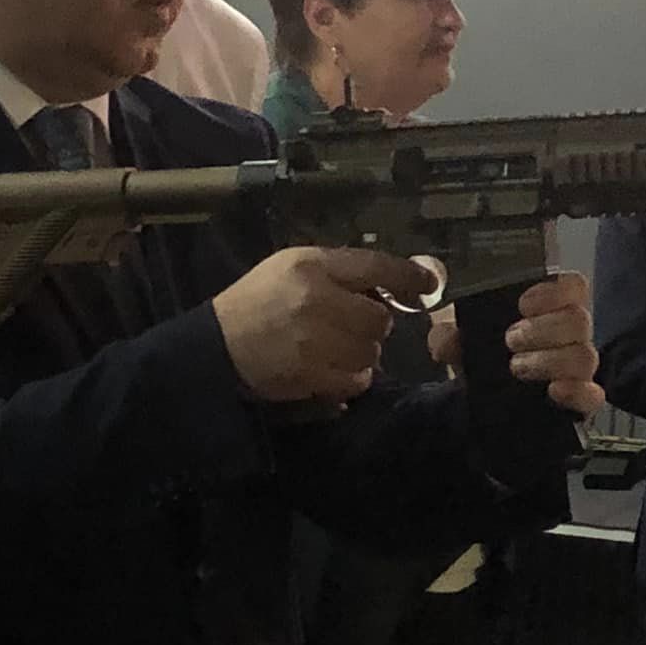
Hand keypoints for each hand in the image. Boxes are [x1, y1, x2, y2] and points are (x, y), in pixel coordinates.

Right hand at [213, 247, 432, 403]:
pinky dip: (351, 378)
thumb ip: (337, 272)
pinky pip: (356, 379)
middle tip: (349, 326)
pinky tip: (331, 370)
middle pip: (380, 318)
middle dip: (372, 325)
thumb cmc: (257, 302)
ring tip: (336, 349)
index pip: (375, 266)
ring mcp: (313, 339)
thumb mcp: (291, 267)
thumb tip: (388, 285)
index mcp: (311, 265)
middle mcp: (316, 298)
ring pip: (371, 351)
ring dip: (362, 354)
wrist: (216, 346)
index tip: (429, 283)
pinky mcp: (310, 374)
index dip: (409, 275)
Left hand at [429, 272, 603, 419]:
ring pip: (584, 356)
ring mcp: (579, 367)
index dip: (554, 291)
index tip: (523, 304)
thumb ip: (449, 335)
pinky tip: (553, 391)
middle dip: (543, 329)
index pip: (573, 286)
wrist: (485, 396)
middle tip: (510, 340)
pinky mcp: (581, 399)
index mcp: (551, 307)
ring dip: (549, 360)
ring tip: (516, 368)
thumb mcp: (463, 340)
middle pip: (579, 320)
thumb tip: (446, 342)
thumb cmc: (486, 355)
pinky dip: (575, 392)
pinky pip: (592, 395)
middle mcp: (572, 333)